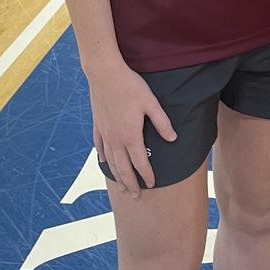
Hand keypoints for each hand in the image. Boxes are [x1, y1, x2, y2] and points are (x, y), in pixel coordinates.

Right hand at [89, 61, 176, 197]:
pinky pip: (99, 146)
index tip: (151, 184)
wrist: (104, 73)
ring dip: (117, 176)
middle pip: (123, 168)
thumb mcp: (151, 103)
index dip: (147, 174)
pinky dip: (102, 157)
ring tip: (121, 186)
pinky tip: (104, 161)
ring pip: (110, 161)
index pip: (140, 162)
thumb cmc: (130, 86)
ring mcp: (105, 133)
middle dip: (130, 183)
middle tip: (136, 196)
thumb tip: (172, 139)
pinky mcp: (97, 125)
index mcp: (131, 135)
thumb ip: (162, 122)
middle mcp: (116, 139)